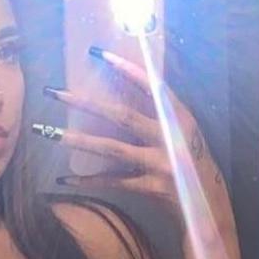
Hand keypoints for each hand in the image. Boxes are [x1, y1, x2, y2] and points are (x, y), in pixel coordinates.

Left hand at [36, 50, 232, 232]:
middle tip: (54, 93)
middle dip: (85, 103)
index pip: (151, 86)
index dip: (126, 69)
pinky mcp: (152, 187)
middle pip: (122, 115)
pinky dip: (89, 181)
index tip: (100, 54)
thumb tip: (127, 91)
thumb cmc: (193, 164)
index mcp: (179, 118)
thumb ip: (162, 115)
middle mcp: (170, 137)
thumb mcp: (184, 133)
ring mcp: (161, 163)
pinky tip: (65, 180)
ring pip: (112, 149)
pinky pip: (114, 182)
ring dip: (78, 140)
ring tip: (49, 133)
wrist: (210, 204)